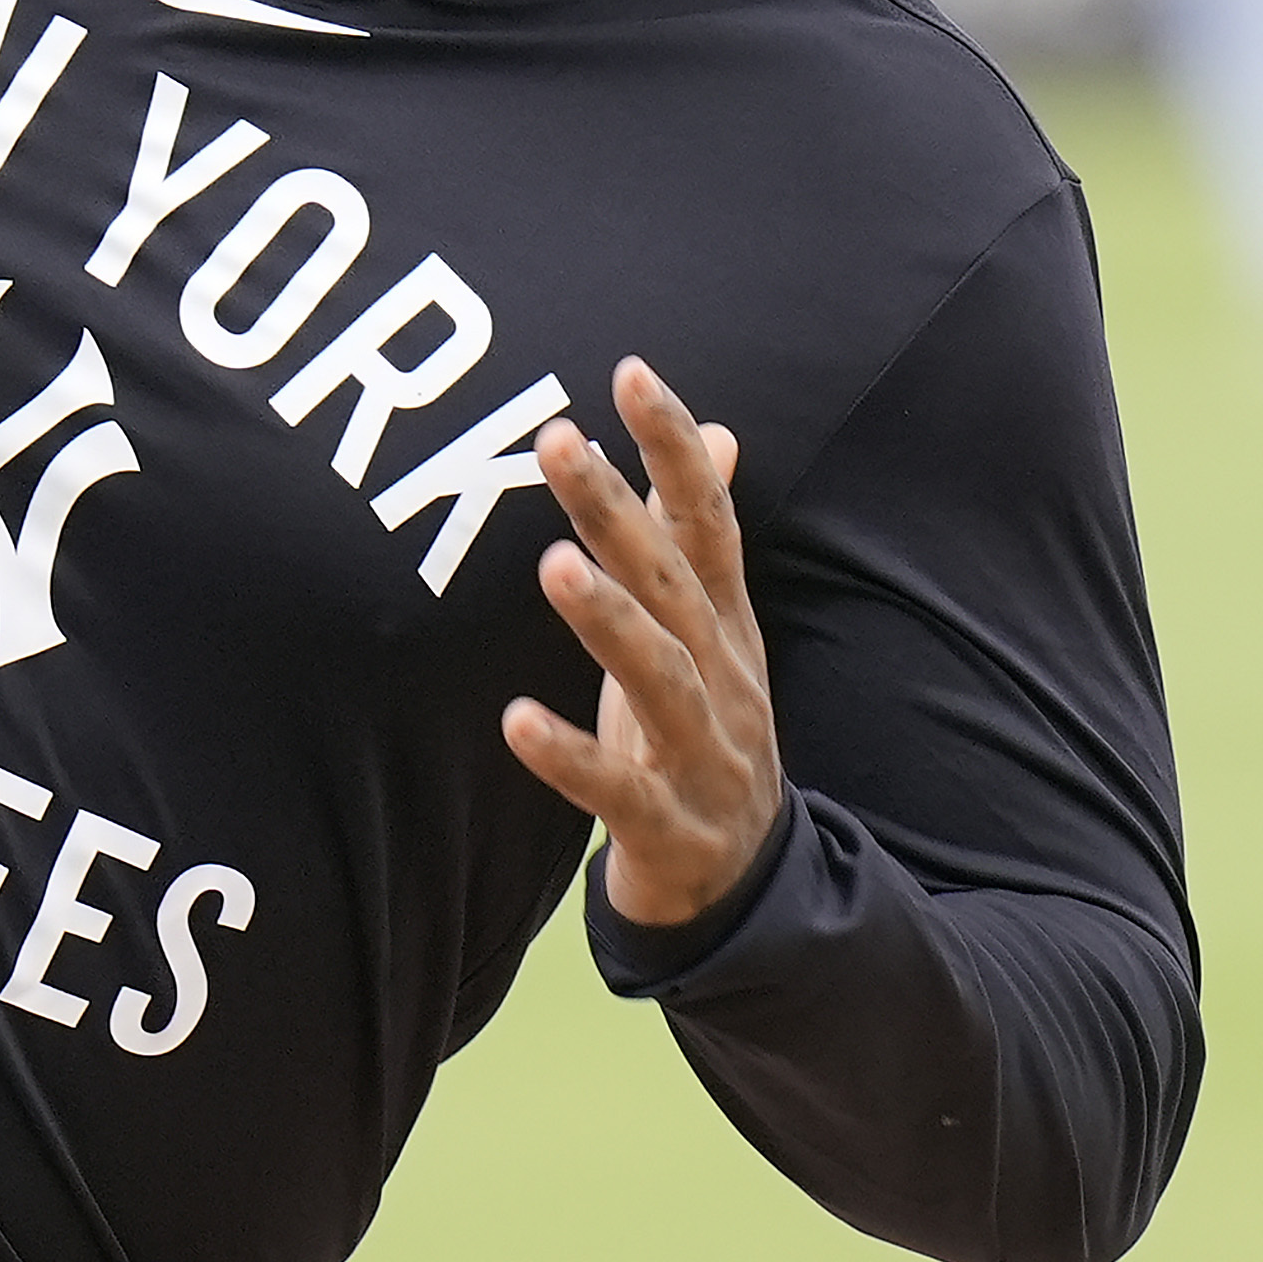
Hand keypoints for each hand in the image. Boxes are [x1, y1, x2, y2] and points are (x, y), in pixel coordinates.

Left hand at [499, 356, 784, 928]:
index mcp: (726, 626)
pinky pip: (615, 791)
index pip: (708, 521)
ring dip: (608, 621)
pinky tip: (515, 721)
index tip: (630, 372)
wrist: (746, 889)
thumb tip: (719, 433)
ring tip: (552, 564)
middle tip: (558, 439)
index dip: (675, 448)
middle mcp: (725, 678)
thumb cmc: (702, 737)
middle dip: (617, 509)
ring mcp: (703, 754)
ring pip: (659, 677)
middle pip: (671, 583)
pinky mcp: (668, 826)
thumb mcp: (712, 635)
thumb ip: (701, 541)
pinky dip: (568, 757)